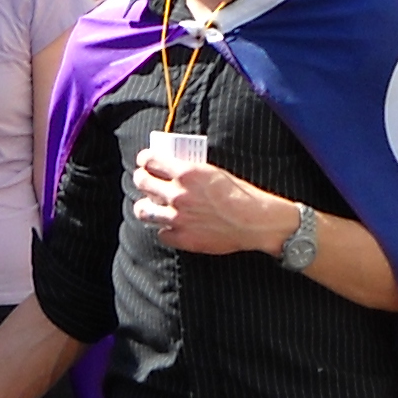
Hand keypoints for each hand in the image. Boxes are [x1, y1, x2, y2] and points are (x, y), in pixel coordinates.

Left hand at [131, 149, 291, 256]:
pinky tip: (172, 226)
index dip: (144, 160)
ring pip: (143, 210)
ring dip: (145, 206)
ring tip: (150, 206)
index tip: (145, 162)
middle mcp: (177, 194)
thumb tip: (172, 168)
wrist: (255, 222)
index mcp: (186, 173)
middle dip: (141, 179)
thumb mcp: (214, 172)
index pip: (149, 160)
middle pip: (142, 182)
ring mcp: (177, 218)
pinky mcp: (182, 238)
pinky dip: (165, 229)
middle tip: (145, 180)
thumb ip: (190, 171)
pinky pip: (161, 233)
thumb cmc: (241, 195)